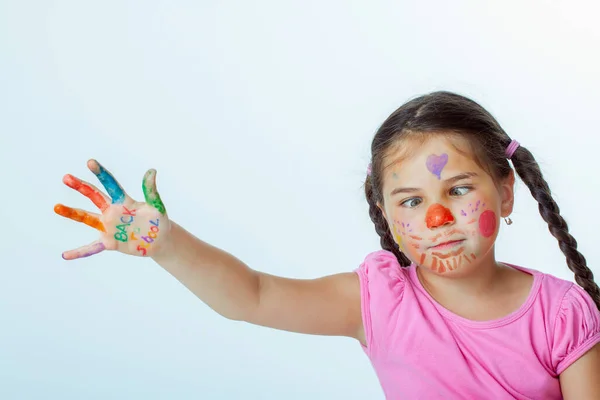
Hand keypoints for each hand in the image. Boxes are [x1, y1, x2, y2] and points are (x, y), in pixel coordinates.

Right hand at [54, 159, 170, 259]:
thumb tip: (151, 171)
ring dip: (72, 213)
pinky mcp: (110, 242)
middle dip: (81, 187)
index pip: (110, 185)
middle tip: (66, 177)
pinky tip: (66, 255)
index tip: (90, 162)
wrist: (159, 241)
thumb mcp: (157, 206)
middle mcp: (113, 212)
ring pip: (87, 218)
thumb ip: (151, 191)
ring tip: (56, 207)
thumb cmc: (158, 222)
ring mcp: (109, 227)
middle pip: (94, 197)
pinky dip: (79, 252)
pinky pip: (92, 248)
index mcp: (124, 202)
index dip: (101, 173)